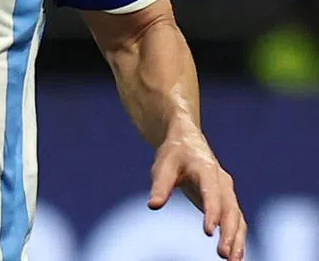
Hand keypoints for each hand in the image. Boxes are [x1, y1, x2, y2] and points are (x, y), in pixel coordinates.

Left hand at [148, 124, 246, 260]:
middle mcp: (222, 182)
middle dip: (229, 233)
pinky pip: (236, 222)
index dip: (211, 212)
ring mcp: (227, 193)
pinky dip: (238, 238)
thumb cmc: (174, 154)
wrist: (188, 141)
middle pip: (230, 210)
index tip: (209, 231)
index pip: (211, 193)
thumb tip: (153, 205)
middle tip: (224, 255)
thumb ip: (160, 185)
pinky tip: (236, 256)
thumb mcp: (163, 165)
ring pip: (237, 218)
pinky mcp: (226, 202)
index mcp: (206, 170)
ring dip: (237, 240)